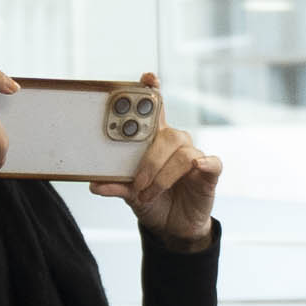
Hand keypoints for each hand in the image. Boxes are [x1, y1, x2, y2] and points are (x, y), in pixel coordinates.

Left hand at [91, 74, 221, 251]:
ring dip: (163, 175)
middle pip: (167, 134)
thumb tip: (95, 185)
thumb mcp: (129, 194)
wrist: (173, 227)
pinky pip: (211, 163)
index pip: (155, 109)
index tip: (149, 78)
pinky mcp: (209, 174)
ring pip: (183, 153)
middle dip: (149, 160)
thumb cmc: (153, 202)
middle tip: (137, 182)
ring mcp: (194, 157)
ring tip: (149, 193)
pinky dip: (204, 164)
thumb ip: (116, 186)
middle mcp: (176, 143)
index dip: (153, 91)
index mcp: (155, 141)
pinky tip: (196, 167)